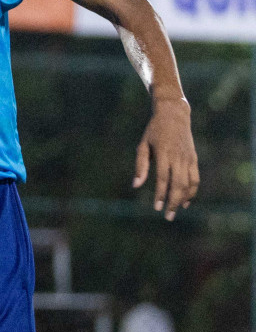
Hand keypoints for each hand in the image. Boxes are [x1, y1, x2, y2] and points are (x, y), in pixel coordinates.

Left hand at [134, 96, 198, 218]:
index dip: (160, 194)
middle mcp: (178, 157)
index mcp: (163, 153)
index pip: (163, 179)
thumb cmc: (154, 130)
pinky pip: (195, 178)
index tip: (156, 208)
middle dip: (172, 202)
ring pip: (189, 183)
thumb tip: (136, 185)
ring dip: (183, 199)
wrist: (174, 115)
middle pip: (178, 185)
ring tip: (175, 211)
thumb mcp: (143, 145)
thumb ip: (141, 165)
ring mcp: (188, 158)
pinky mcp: (194, 159)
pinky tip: (185, 201)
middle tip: (167, 216)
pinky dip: (192, 191)